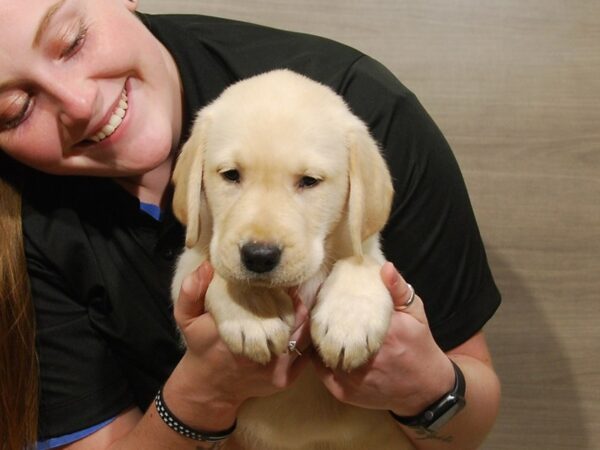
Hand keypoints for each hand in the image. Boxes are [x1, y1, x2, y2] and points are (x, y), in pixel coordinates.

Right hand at [165, 262, 311, 429]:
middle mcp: (257, 348)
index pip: (274, 304)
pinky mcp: (282, 379)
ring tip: (293, 312)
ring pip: (301, 337)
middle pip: (292, 320)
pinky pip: (305, 356)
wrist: (209, 387)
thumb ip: (191, 291)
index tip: (279, 285)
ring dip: (301, 323)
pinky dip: (304, 342)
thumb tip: (206, 266)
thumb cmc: (201, 345)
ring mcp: (273, 366)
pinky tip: (295, 333)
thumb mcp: (186, 317)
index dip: (282, 293)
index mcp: (235, 328)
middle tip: (290, 297)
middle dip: (295, 307)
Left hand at [312, 262, 454, 415]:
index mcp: (384, 334)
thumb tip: (385, 267)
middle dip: (321, 322)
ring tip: (316, 326)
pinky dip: (319, 358)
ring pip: (321, 353)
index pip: (344, 315)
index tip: (326, 296)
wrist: (425, 388)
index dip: (330, 305)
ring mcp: (352, 379)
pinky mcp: (344, 393)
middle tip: (316, 310)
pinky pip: (321, 372)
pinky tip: (322, 346)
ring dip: (318, 340)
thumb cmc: (419, 344)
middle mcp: (366, 359)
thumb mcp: (415, 313)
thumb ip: (398, 289)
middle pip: (328, 335)